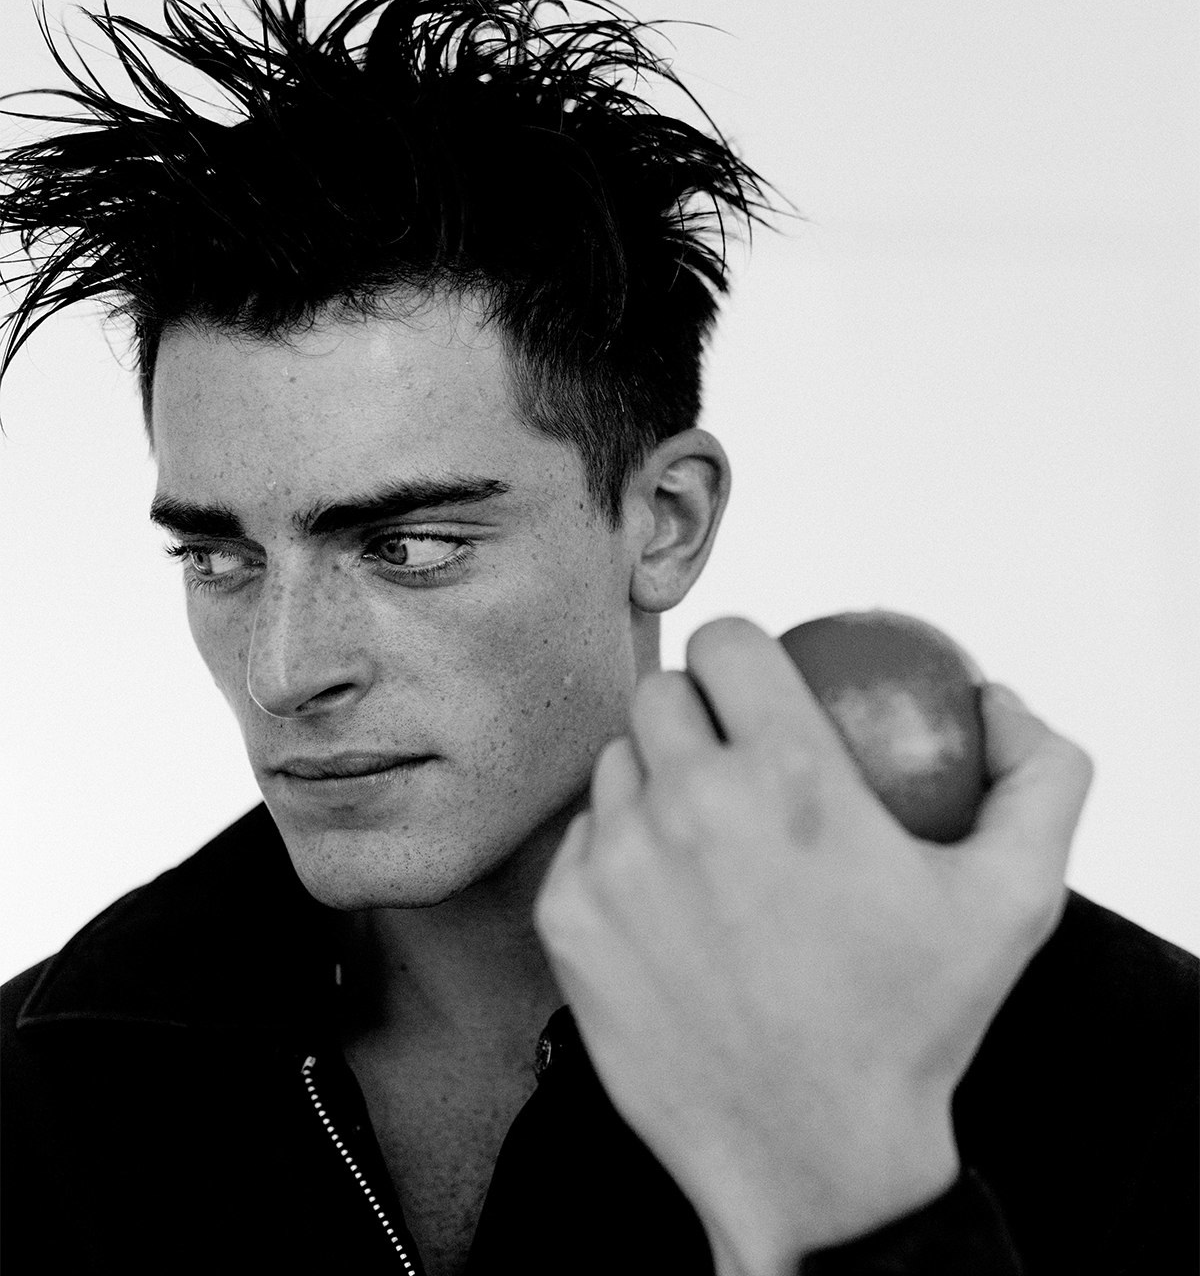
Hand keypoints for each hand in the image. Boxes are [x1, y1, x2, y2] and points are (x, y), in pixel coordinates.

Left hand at [533, 617, 1092, 1275]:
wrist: (813, 1163)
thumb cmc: (916, 1025)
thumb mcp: (1015, 901)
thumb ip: (1039, 776)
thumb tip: (995, 698)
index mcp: (786, 777)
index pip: (728, 640)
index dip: (745, 652)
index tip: (762, 692)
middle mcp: (687, 803)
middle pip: (662, 693)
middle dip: (698, 712)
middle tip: (734, 766)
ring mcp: (614, 862)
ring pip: (616, 764)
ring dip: (654, 781)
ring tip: (704, 841)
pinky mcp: (566, 917)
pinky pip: (582, 841)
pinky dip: (616, 854)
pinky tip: (665, 905)